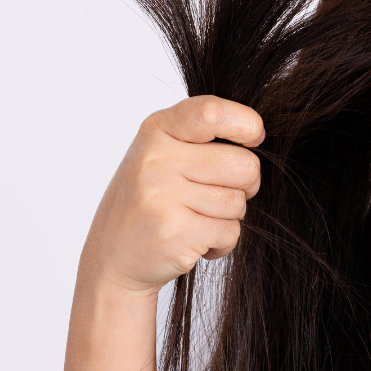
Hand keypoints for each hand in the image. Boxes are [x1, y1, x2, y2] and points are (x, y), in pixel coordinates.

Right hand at [79, 95, 263, 295]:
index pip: (212, 112)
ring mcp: (163, 195)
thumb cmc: (148, 203)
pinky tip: (195, 241)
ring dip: (228, 217)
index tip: (254, 138)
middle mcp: (156, 159)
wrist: (112, 259)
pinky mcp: (175, 232)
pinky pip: (230, 232)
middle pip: (243, 164)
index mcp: (156, 131)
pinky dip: (221, 242)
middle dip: (246, 184)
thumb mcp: (161, 155)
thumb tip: (259, 134)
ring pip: (238, 202)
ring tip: (196, 220)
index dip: (246, 123)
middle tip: (221, 195)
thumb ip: (200, 139)